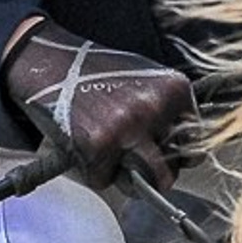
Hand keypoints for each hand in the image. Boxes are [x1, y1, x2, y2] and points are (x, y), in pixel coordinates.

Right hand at [0, 17, 198, 188]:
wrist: (47, 59)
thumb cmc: (94, 71)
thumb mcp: (144, 78)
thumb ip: (165, 109)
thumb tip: (180, 150)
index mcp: (174, 90)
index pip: (194, 142)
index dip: (172, 152)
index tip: (155, 151)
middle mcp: (154, 109)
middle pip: (172, 170)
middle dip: (153, 174)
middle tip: (133, 164)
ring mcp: (126, 129)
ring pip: (143, 183)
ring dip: (126, 179)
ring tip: (107, 156)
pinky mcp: (97, 146)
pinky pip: (104, 180)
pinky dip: (91, 170)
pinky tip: (82, 146)